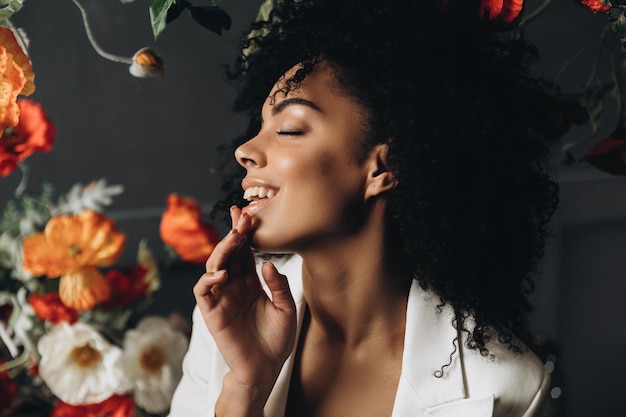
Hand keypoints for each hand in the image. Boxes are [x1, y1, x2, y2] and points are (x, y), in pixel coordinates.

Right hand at [193, 206, 296, 390]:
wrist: (265, 368)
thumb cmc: (276, 340)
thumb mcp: (286, 309)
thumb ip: (278, 285)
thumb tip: (266, 262)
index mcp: (251, 284)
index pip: (244, 253)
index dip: (244, 235)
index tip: (247, 215)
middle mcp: (234, 287)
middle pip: (229, 254)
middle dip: (233, 234)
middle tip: (240, 217)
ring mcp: (222, 298)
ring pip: (214, 266)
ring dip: (222, 251)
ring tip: (233, 238)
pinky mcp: (212, 313)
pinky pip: (203, 291)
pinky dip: (208, 279)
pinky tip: (222, 272)